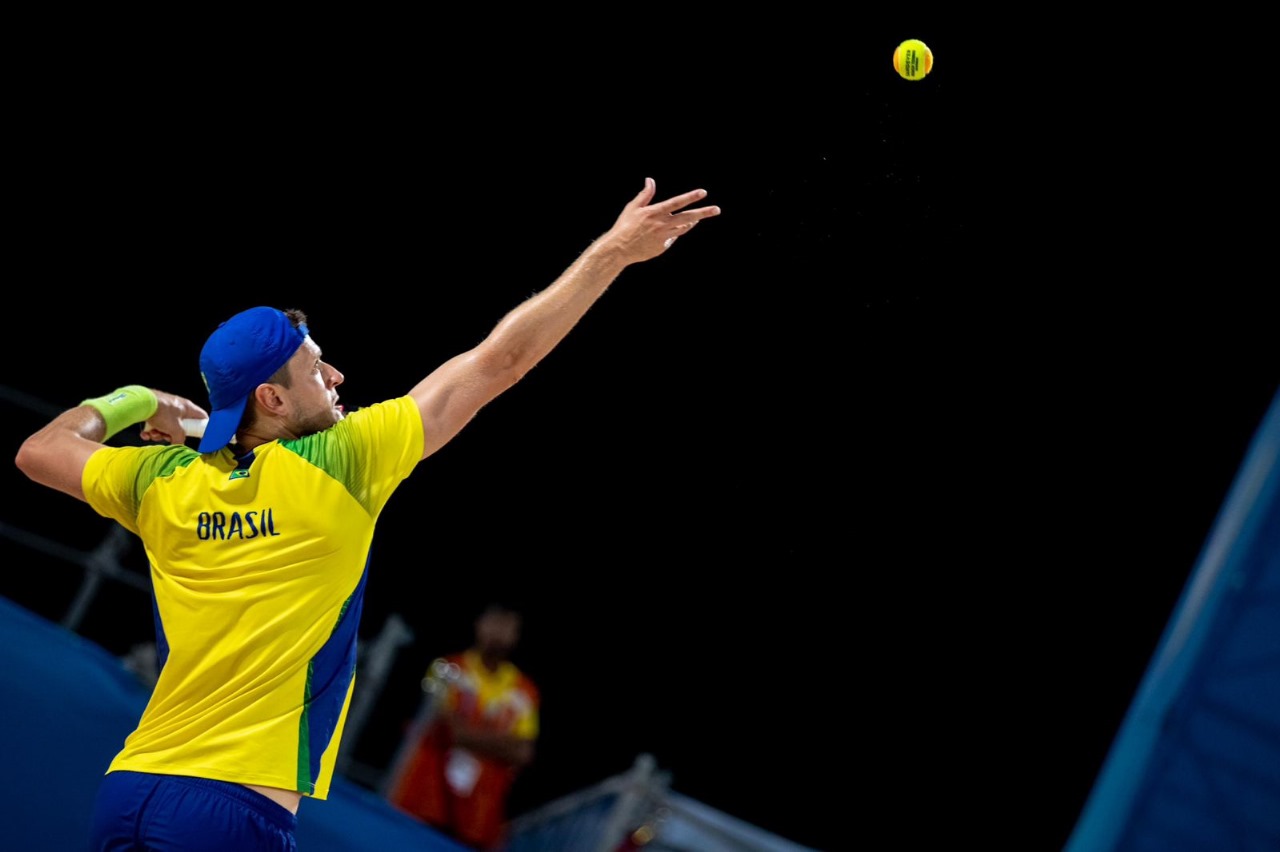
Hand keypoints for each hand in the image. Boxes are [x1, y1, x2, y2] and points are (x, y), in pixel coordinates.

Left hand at [140, 391, 209, 444]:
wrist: (140, 403)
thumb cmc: (162, 412)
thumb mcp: (175, 429)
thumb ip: (180, 439)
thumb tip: (178, 445)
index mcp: (188, 408)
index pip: (202, 417)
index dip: (202, 427)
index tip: (197, 436)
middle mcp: (178, 408)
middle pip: (181, 426)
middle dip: (172, 435)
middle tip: (167, 437)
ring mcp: (165, 409)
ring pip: (167, 427)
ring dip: (159, 434)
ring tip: (153, 433)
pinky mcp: (153, 411)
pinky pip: (156, 424)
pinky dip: (150, 431)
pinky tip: (145, 434)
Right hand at [603, 177, 720, 263]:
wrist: (619, 249)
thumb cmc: (624, 226)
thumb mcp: (633, 207)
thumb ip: (645, 194)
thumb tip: (650, 180)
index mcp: (654, 212)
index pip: (676, 202)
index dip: (690, 197)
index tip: (703, 192)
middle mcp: (662, 224)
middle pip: (687, 218)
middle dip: (703, 213)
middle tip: (717, 209)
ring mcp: (663, 237)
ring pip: (683, 228)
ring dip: (692, 222)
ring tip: (699, 218)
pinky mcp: (662, 247)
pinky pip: (672, 238)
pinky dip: (673, 233)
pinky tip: (668, 231)